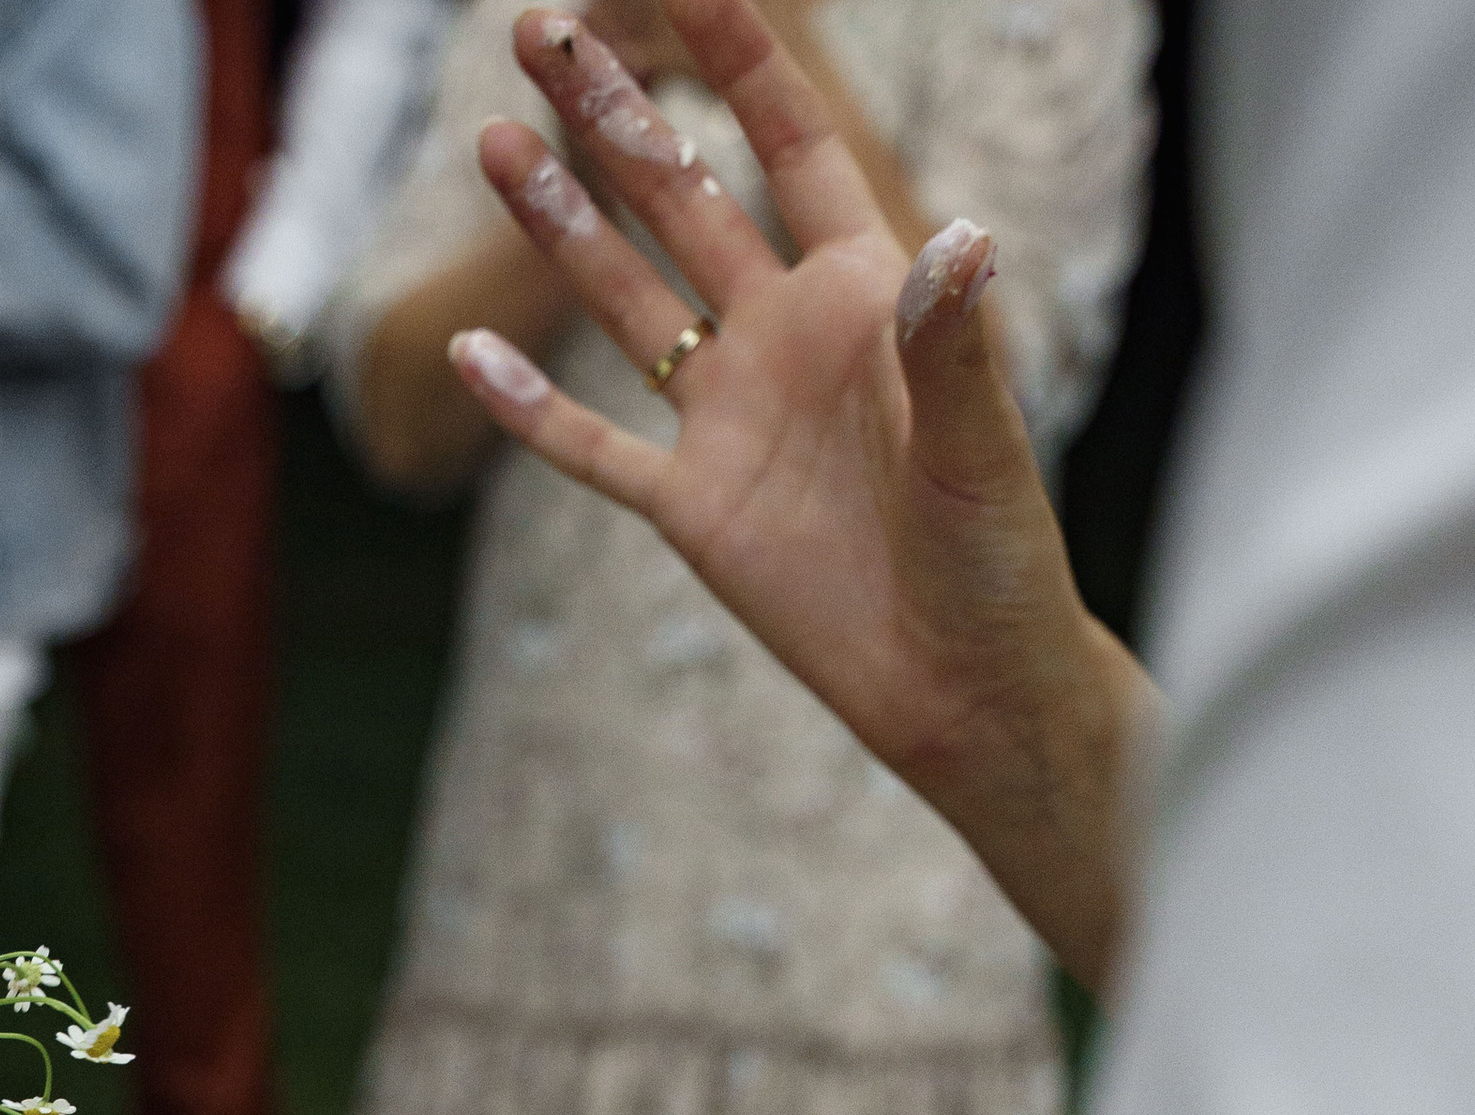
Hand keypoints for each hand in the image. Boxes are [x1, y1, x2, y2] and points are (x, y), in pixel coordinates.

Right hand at [452, 2, 1154, 998]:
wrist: (965, 688)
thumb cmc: (1000, 560)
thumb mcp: (985, 447)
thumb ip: (957, 346)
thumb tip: (961, 242)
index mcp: (864, 293)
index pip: (793, 143)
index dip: (742, 56)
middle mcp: (784, 337)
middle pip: (683, 197)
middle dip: (614, 113)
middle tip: (538, 30)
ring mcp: (729, 421)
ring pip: (625, 300)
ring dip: (560, 225)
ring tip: (494, 144)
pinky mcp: (693, 512)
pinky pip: (597, 450)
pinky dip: (533, 411)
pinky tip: (473, 354)